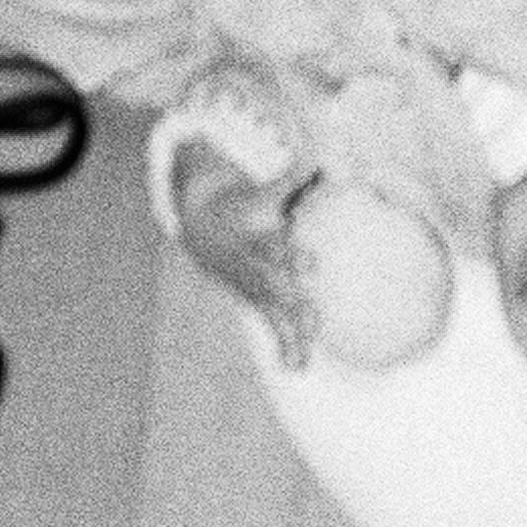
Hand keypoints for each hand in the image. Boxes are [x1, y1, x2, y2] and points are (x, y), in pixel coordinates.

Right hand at [170, 141, 320, 367]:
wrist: (201, 229)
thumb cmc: (245, 204)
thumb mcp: (263, 192)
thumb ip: (294, 177)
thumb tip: (325, 159)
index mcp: (257, 239)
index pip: (275, 247)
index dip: (292, 255)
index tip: (312, 265)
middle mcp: (253, 267)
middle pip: (275, 288)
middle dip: (293, 304)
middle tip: (313, 322)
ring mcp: (253, 287)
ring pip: (274, 314)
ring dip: (289, 336)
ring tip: (301, 364)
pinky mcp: (255, 300)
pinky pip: (273, 325)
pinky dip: (285, 345)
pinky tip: (297, 367)